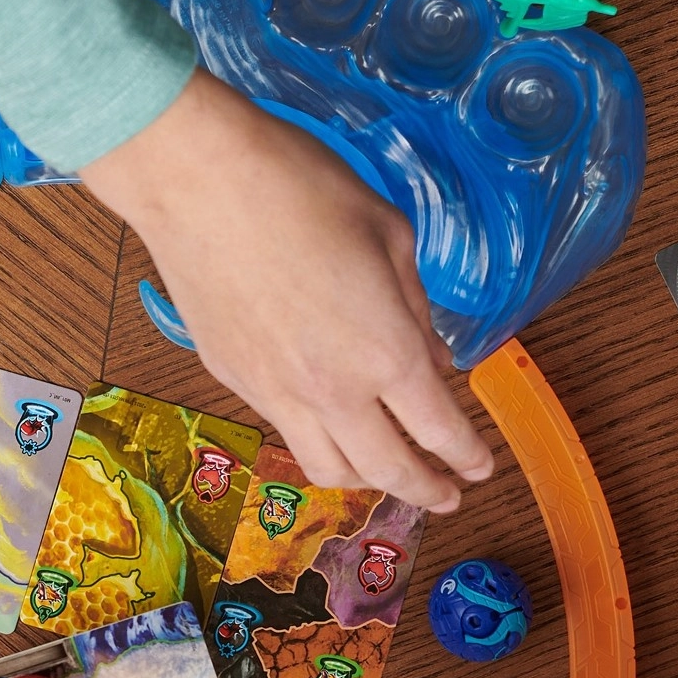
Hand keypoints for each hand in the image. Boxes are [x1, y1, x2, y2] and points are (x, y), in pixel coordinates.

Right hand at [81, 71, 491, 511]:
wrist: (197, 183)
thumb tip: (431, 356)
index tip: (480, 468)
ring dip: (367, 479)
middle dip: (426, 490)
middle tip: (446, 494)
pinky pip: (286, 430)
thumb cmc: (300, 188)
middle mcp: (332, 391)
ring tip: (384, 467)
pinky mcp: (235, 382)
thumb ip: (415, 307)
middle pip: (387, 471)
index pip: (439, 430)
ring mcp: (276, 394)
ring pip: (328, 469)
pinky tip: (327, 416)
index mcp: (385, 352)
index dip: (467, 457)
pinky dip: (318, 439)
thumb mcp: (389, 235)